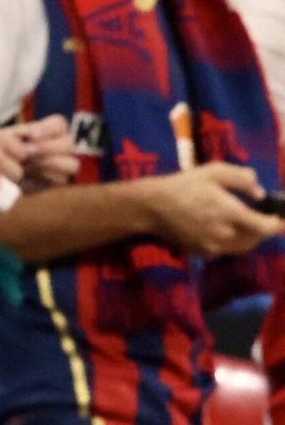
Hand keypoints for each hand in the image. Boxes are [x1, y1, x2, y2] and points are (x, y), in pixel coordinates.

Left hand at [11, 114, 78, 190]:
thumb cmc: (4, 149)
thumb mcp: (6, 140)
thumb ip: (17, 136)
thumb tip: (28, 137)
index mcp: (52, 130)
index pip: (59, 123)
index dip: (48, 129)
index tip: (32, 136)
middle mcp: (63, 146)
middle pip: (69, 144)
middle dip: (48, 148)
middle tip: (28, 152)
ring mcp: (64, 164)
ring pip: (72, 164)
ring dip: (50, 164)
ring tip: (29, 165)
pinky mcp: (60, 181)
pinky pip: (61, 180)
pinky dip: (45, 178)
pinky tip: (29, 176)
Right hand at [145, 163, 278, 258]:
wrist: (152, 207)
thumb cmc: (183, 185)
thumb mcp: (213, 171)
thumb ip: (242, 178)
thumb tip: (260, 192)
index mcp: (231, 213)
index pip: (266, 227)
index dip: (278, 224)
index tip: (281, 218)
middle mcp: (226, 234)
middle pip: (257, 239)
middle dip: (264, 229)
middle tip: (265, 218)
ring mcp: (214, 246)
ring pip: (243, 247)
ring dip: (251, 237)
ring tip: (249, 225)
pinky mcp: (203, 252)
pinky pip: (226, 250)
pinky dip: (232, 242)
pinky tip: (225, 231)